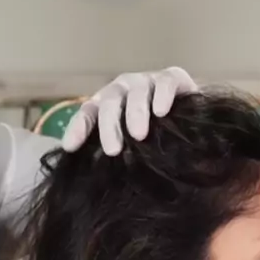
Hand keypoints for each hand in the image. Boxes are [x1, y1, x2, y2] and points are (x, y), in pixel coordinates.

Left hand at [62, 67, 197, 155]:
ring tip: (139, 135)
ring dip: (136, 113)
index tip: (71, 147)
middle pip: (110, 102)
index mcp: (106, 105)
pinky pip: (165, 83)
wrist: (188, 112)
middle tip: (113, 150)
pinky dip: (162, 96)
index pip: (87, 113)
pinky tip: (161, 111)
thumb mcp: (129, 144)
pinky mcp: (171, 77)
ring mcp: (146, 81)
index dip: (78, 128)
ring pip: (136, 93)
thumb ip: (115, 153)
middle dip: (109, 126)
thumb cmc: (152, 131)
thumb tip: (96, 182)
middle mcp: (122, 89)